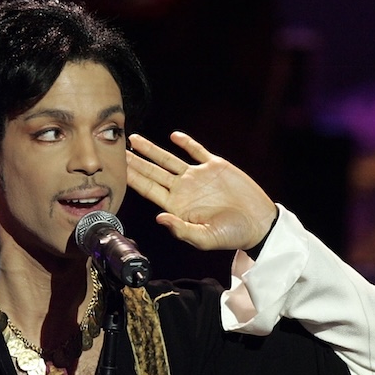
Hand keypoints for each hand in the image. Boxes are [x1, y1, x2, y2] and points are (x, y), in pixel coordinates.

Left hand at [127, 132, 277, 251]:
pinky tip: (173, 136)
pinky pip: (197, 151)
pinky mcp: (215, 166)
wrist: (258, 223)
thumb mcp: (205, 238)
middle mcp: (183, 190)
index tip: (117, 169)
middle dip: (135, 162)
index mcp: (178, 206)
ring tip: (134, 140)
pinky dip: (186, 143)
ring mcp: (198, 177)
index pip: (149, 190)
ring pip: (169, 160)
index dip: (133, 179)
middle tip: (116, 150)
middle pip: (153, 172)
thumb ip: (181, 229)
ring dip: (151, 150)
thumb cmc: (232, 236)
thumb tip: (159, 218)